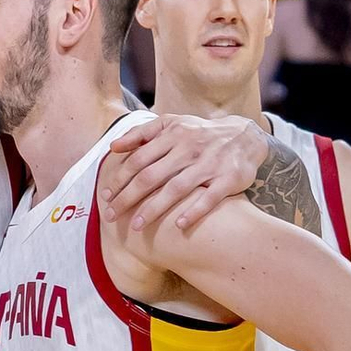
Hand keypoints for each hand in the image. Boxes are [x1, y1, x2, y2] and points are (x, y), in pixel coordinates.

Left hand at [99, 111, 271, 234]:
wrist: (245, 135)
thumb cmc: (199, 134)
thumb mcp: (172, 125)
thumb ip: (142, 134)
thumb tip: (113, 146)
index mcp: (173, 135)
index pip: (139, 159)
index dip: (120, 179)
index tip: (105, 196)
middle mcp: (189, 148)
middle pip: (151, 176)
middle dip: (128, 197)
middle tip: (111, 216)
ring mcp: (209, 164)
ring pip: (176, 188)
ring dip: (154, 208)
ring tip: (136, 226)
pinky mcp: (229, 178)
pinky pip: (210, 197)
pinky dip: (194, 210)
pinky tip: (178, 225)